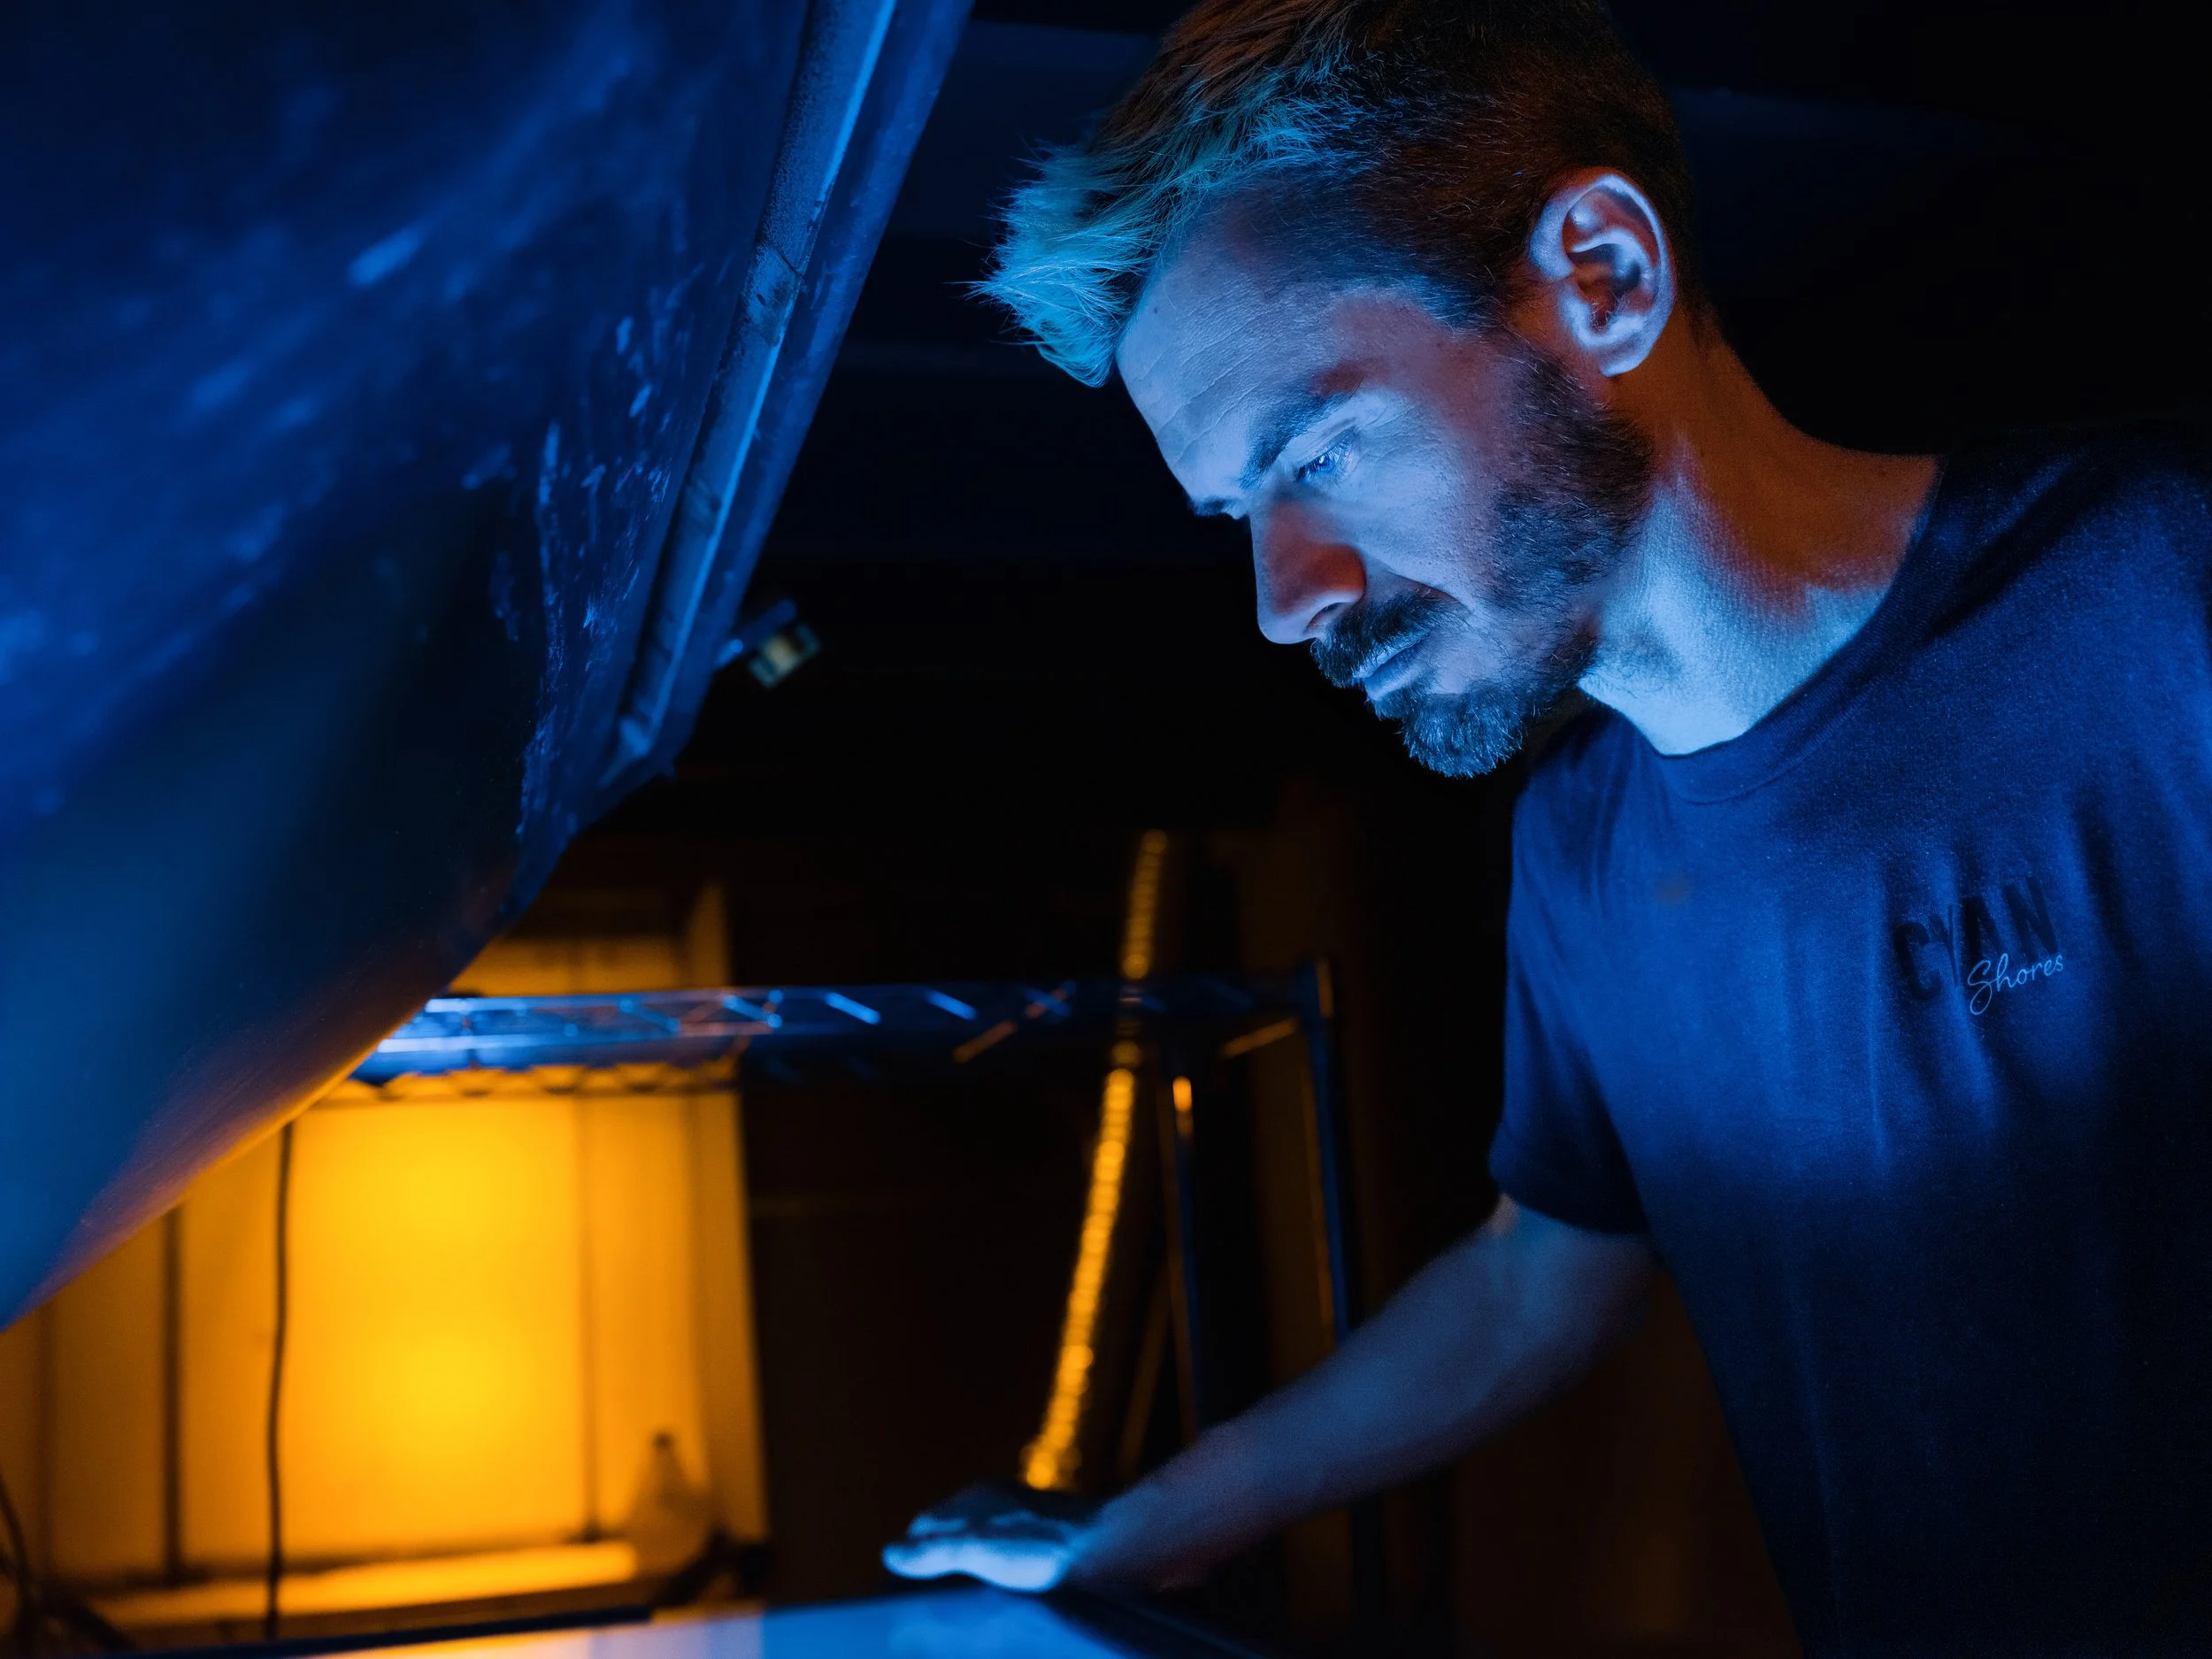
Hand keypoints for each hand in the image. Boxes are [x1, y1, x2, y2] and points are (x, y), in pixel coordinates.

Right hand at [882, 1481, 1100, 1591]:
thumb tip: (889, 1554)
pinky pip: (1003, 1550)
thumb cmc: (1044, 1550)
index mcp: (975, 1498)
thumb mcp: (981, 1551)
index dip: (913, 1555)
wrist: (1112, 1550)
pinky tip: (1000, 1592)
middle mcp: (995, 1501)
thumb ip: (936, 1553)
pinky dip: (992, 1570)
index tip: (904, 1589)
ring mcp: (1020, 1517)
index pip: (924, 1526)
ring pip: (976, 1541)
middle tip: (929, 1600)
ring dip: (965, 1568)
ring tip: (962, 1601)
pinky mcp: (1042, 1535)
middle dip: (936, 1560)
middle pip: (949, 1532)